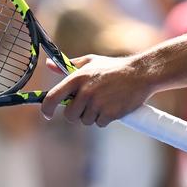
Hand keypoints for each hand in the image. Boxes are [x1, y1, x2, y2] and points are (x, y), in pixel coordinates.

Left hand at [40, 54, 154, 127]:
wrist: (140, 74)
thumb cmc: (113, 67)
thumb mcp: (90, 62)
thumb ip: (68, 65)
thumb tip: (49, 65)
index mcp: (77, 78)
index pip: (53, 97)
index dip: (46, 108)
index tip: (47, 114)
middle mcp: (85, 91)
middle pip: (70, 115)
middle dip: (77, 113)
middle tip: (88, 104)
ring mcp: (98, 103)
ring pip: (86, 121)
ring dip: (93, 116)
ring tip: (104, 101)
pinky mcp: (110, 113)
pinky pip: (99, 124)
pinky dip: (105, 119)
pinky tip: (112, 106)